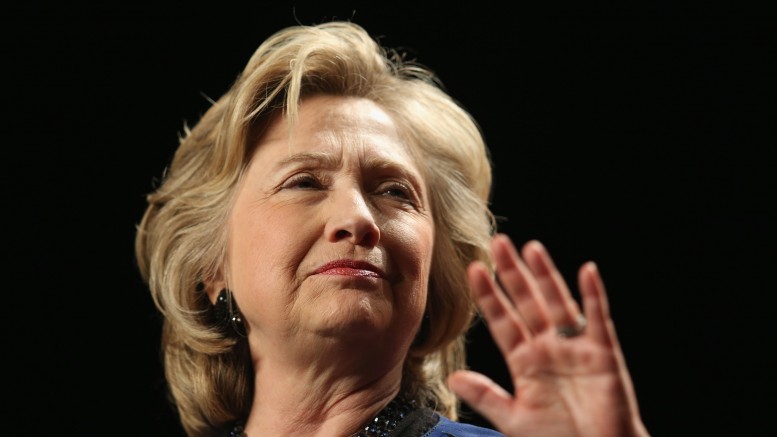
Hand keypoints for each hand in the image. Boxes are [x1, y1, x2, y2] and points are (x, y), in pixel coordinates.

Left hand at [448, 234, 649, 436]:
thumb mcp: (515, 419)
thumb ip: (486, 396)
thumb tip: (453, 378)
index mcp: (526, 362)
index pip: (503, 321)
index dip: (489, 296)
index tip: (474, 270)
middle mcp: (549, 348)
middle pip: (527, 302)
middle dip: (513, 273)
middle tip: (498, 243)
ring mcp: (576, 348)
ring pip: (558, 303)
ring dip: (546, 275)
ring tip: (531, 249)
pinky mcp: (603, 353)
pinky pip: (598, 319)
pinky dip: (594, 296)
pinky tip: (587, 271)